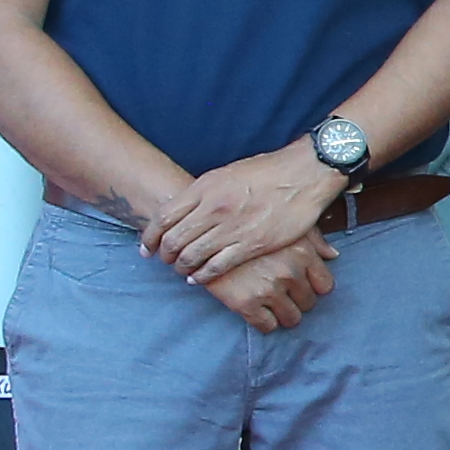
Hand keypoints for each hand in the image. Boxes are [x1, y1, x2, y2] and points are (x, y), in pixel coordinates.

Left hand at [144, 140, 340, 283]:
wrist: (302, 174)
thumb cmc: (267, 171)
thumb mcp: (226, 173)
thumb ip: (205, 192)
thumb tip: (186, 208)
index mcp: (205, 188)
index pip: (164, 217)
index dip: (150, 236)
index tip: (147, 248)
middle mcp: (213, 208)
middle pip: (174, 239)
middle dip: (164, 255)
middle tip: (165, 261)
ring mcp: (231, 228)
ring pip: (191, 255)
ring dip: (181, 267)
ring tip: (181, 271)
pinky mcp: (250, 244)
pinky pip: (216, 266)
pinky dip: (202, 276)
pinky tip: (198, 278)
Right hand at [201, 231, 338, 334]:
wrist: (201, 230)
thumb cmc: (245, 224)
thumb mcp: (282, 222)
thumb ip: (313, 238)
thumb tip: (333, 255)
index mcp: (302, 251)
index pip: (325, 285)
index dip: (313, 287)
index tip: (301, 285)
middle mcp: (290, 271)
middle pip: (309, 303)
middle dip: (297, 300)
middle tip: (282, 292)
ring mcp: (269, 288)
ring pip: (291, 319)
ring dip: (283, 314)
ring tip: (270, 303)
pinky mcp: (246, 303)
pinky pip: (267, 327)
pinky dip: (265, 323)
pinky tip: (256, 311)